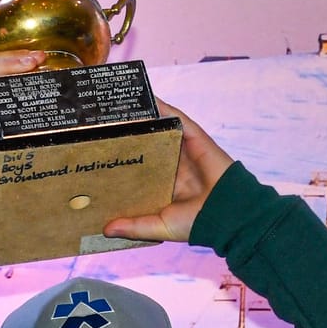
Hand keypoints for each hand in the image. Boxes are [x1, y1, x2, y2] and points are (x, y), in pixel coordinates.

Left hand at [103, 103, 233, 242]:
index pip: (138, 168)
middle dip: (128, 135)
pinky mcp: (196, 138)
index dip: (121, 161)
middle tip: (103, 124)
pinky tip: (147, 98)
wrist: (227, 214)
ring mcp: (184, 150)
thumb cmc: (197, 223)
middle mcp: (173, 165)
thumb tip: (105, 229)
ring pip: (160, 129)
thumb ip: (134, 226)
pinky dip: (163, 108)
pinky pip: (178, 118)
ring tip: (119, 105)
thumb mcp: (159, 226)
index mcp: (164, 185)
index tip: (99, 154)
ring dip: (144, 117)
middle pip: (147, 145)